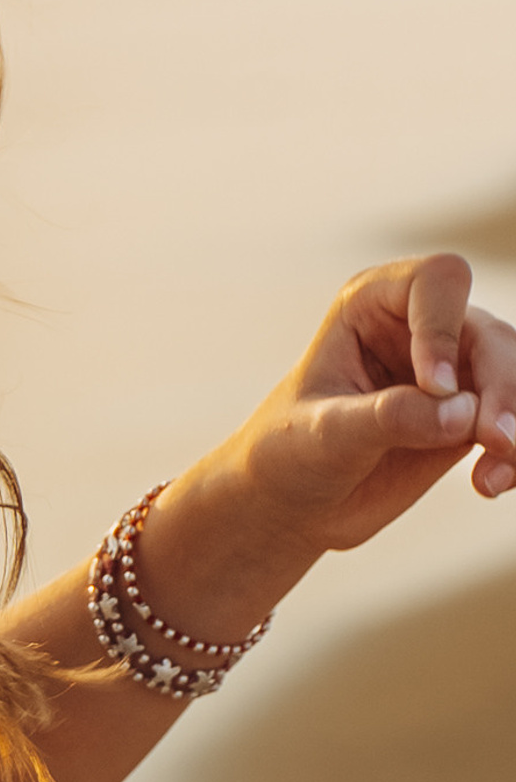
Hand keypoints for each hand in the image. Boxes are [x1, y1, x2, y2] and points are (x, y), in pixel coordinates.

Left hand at [216, 255, 515, 564]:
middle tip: (496, 442)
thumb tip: (462, 412)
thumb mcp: (325, 433)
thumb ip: (387, 417)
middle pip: (491, 336)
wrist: (293, 500)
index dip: (444, 328)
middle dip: (504, 388)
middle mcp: (420, 328)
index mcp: (372, 304)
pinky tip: (491, 484)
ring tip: (491, 478)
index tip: (435, 386)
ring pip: (514, 375)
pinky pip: (515, 421)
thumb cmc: (289, 450)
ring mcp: (453, 372)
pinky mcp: (472, 416)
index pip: (436, 281)